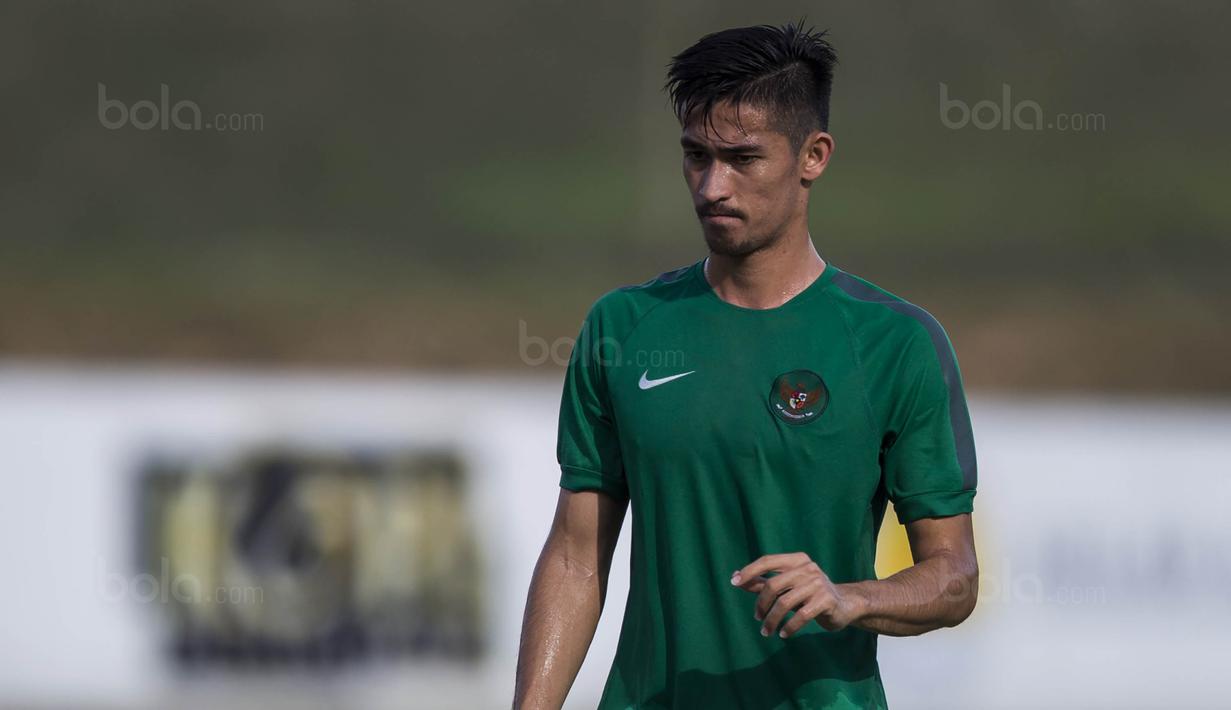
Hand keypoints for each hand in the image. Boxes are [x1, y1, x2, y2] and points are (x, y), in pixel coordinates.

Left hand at [731, 552, 863, 637]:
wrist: (845, 605)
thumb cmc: (810, 595)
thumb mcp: (787, 586)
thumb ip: (763, 582)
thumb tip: (736, 579)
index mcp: (797, 560)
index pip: (767, 561)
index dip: (749, 571)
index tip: (734, 582)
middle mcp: (808, 568)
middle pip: (774, 584)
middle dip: (761, 604)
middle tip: (757, 618)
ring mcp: (818, 583)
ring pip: (785, 602)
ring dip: (772, 619)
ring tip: (766, 631)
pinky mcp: (826, 600)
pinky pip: (801, 615)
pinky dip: (789, 627)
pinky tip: (783, 634)